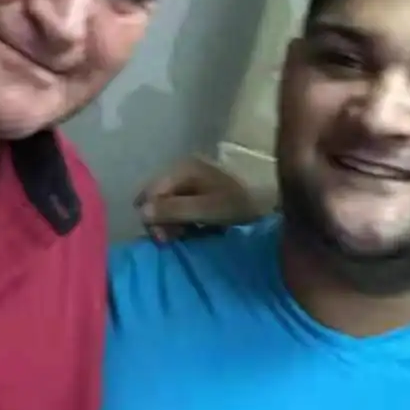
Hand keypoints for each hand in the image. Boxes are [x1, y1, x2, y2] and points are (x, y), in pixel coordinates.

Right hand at [133, 154, 261, 239]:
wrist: (268, 202)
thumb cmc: (238, 205)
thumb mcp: (206, 210)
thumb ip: (174, 210)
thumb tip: (141, 212)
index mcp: (182, 169)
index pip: (151, 194)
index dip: (153, 218)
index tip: (166, 240)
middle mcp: (181, 169)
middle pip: (155, 198)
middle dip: (161, 221)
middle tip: (175, 239)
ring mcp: (188, 178)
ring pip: (164, 204)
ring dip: (170, 222)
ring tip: (186, 235)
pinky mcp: (196, 189)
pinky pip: (176, 205)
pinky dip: (180, 219)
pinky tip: (192, 229)